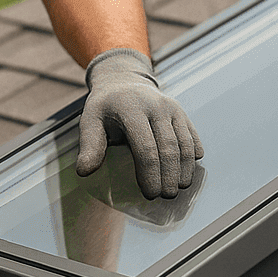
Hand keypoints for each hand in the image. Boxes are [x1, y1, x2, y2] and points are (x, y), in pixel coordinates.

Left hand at [78, 48, 202, 198]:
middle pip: (168, 148)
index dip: (150, 174)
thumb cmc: (105, 106)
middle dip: (169, 175)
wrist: (123, 80)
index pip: (145, 148)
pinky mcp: (180, 111)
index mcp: (131, 109)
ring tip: (179, 188)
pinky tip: (188, 171)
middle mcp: (155, 106)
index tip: (150, 194)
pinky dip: (193, 154)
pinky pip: (191, 135)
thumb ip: (90, 145)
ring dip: (184, 169)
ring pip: (184, 143)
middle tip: (166, 196)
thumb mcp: (90, 120)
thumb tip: (84, 172)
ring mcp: (171, 108)